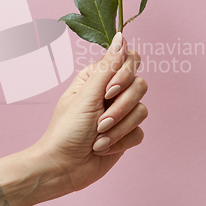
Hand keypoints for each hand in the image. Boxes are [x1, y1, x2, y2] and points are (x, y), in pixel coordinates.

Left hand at [34, 32, 147, 195]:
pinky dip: (120, 142)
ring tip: (98, 138)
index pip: (128, 60)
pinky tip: (102, 148)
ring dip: (118, 128)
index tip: (109, 91)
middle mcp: (111, 92)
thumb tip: (121, 37)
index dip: (125, 75)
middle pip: (139, 86)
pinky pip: (139, 131)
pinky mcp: (126, 134)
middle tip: (99, 121)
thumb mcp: (86, 96)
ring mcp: (120, 113)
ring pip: (141, 110)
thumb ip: (108, 67)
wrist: (63, 168)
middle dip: (120, 107)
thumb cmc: (66, 130)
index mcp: (98, 77)